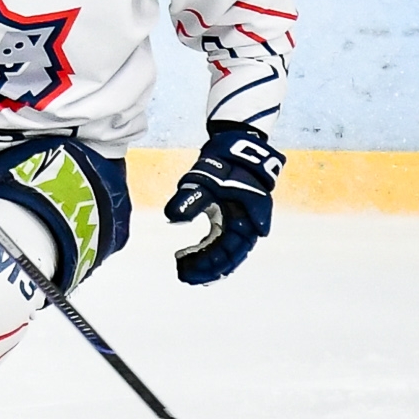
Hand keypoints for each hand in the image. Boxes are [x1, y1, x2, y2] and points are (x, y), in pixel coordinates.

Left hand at [163, 126, 284, 284]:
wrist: (238, 142)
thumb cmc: (225, 161)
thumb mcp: (206, 180)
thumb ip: (191, 200)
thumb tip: (172, 217)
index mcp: (245, 221)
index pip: (228, 254)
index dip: (208, 266)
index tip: (186, 272)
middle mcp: (246, 225)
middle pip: (228, 257)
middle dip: (207, 269)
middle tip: (183, 275)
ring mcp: (239, 221)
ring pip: (225, 251)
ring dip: (207, 262)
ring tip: (184, 269)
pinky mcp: (230, 216)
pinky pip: (220, 240)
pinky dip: (207, 250)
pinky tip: (189, 256)